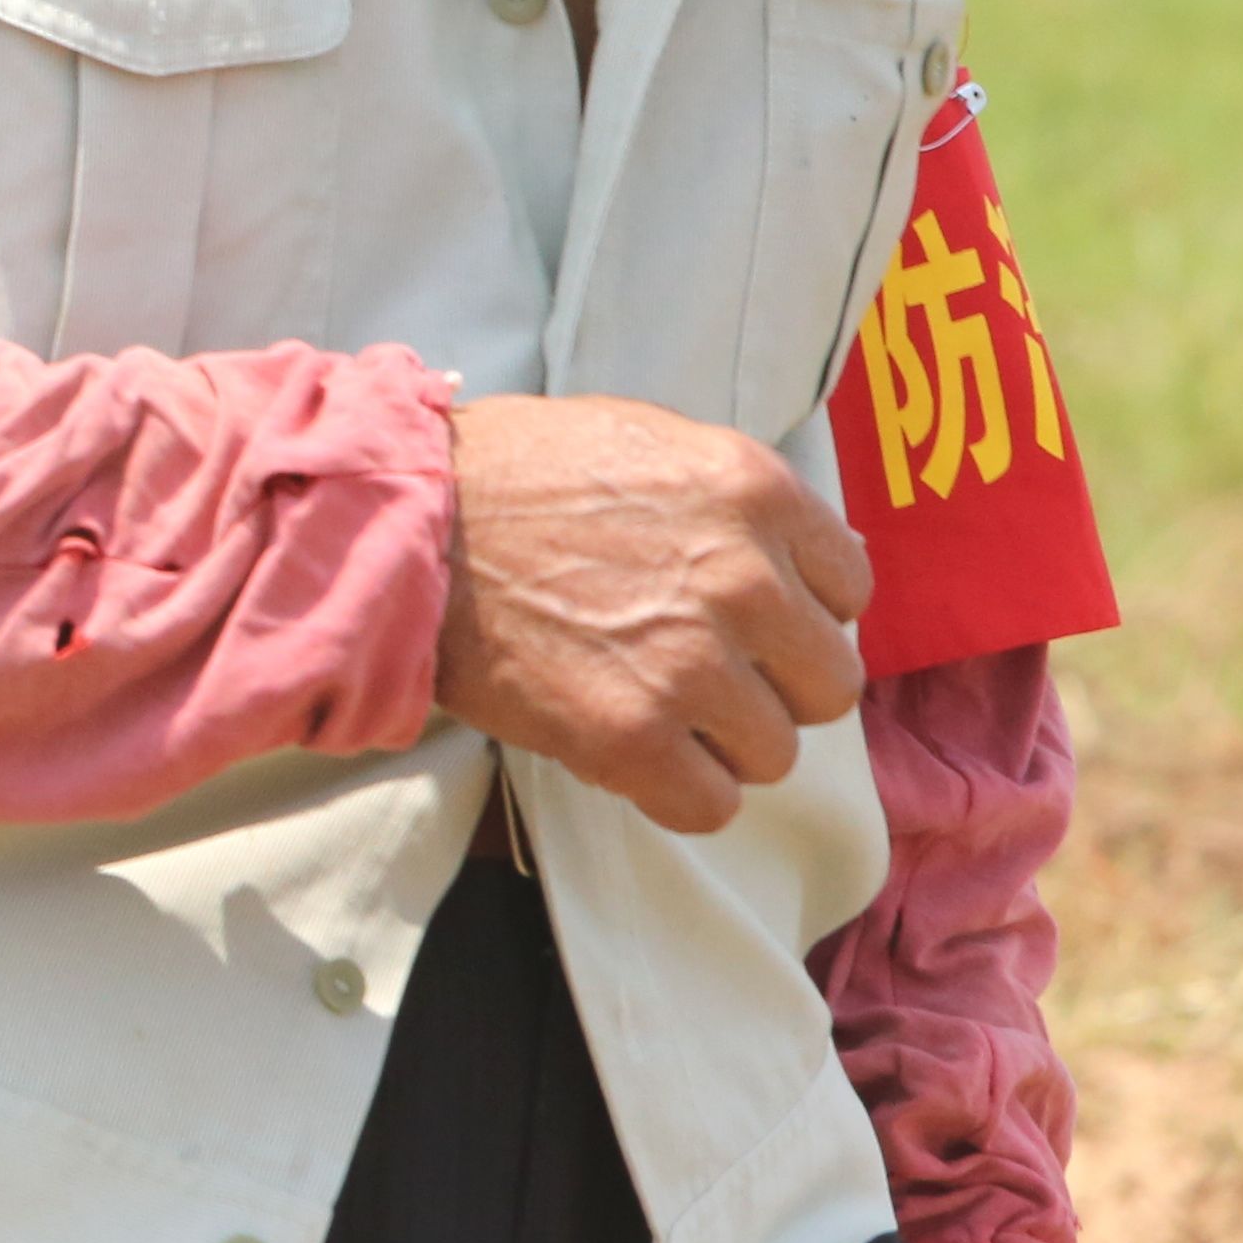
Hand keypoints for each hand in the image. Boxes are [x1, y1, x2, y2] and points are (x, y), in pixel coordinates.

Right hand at [434, 392, 869, 833]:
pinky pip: (710, 805)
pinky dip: (673, 791)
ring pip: (774, 753)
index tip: (745, 617)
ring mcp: (690, 664)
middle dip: (770, 685)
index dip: (796, 609)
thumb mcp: (637, 438)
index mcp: (750, 490)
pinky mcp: (630, 737)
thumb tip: (796, 565)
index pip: (849, 587)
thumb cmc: (505, 474)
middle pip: (829, 683)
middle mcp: (742, 578)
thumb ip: (731, 499)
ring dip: (717, 741)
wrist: (393, 523)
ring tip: (646, 706)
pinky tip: (625, 750)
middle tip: (696, 670)